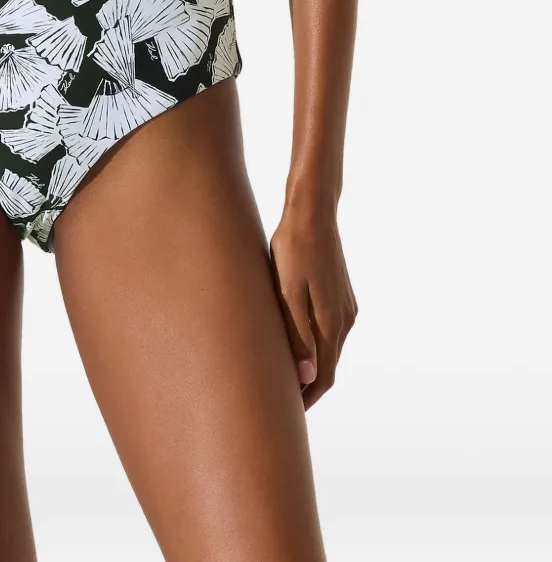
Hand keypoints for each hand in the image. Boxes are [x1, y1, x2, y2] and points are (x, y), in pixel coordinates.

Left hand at [269, 203, 356, 409]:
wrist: (313, 212)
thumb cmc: (293, 249)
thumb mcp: (288, 292)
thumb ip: (297, 334)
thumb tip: (306, 377)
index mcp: (331, 323)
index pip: (321, 377)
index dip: (305, 399)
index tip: (285, 416)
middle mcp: (344, 320)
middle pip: (328, 367)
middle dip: (307, 388)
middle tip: (281, 405)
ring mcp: (346, 307)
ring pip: (329, 349)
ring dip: (311, 366)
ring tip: (283, 378)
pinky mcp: (340, 295)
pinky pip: (330, 331)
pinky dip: (315, 346)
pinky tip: (296, 344)